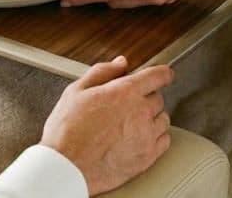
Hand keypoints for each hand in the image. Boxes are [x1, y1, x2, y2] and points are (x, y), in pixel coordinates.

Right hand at [41, 56, 174, 195]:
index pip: (157, 76)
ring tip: (132, 123)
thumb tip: (120, 64)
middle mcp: (140, 112)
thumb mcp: (76, 91)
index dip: (162, 73)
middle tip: (129, 105)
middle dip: (146, 98)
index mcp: (125, 92)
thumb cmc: (67, 131)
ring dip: (152, 117)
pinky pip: (164, 141)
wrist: (66, 167)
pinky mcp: (147, 157)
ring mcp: (146, 136)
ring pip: (163, 119)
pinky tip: (141, 138)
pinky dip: (157, 137)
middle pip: (158, 98)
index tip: (163, 75)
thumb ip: (102, 72)